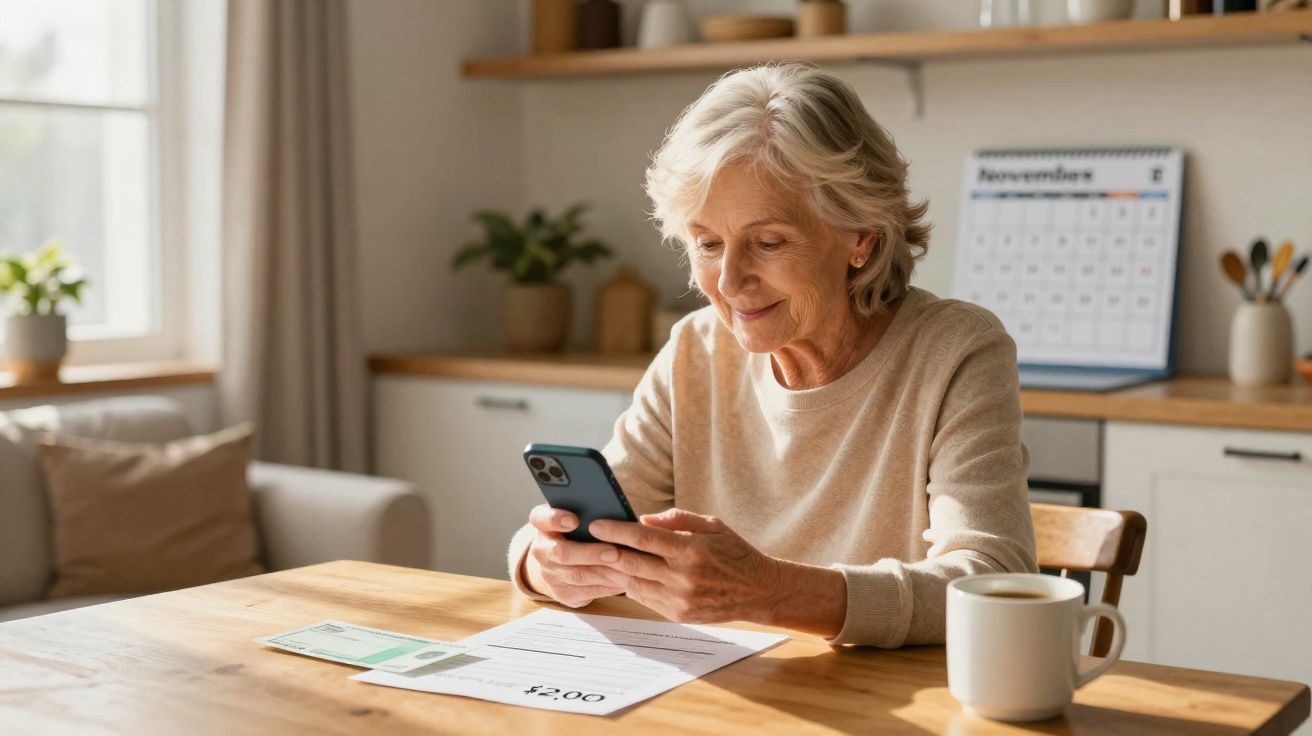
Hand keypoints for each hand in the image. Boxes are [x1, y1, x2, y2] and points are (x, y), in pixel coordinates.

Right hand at [523, 504, 627, 607]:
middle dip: (589, 553)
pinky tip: (624, 579)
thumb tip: (616, 513)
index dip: (555, 519)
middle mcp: (541, 550)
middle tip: (613, 552)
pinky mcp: (563, 593)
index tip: (574, 520)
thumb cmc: (576, 533)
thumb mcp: (577, 519)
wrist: (559, 565)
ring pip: (577, 575)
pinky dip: (607, 585)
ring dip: (603, 571)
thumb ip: (590, 513)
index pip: (540, 518)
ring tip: (625, 566)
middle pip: (561, 552)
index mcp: (543, 525)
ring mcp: (549, 574)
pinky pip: (587, 591)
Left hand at [588, 509, 783, 623]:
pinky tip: (622, 574)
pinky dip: (630, 585)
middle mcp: (683, 577)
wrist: (758, 591)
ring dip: (614, 570)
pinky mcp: (678, 615)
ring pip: (633, 583)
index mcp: (691, 550)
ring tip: (598, 557)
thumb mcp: (712, 525)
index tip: (596, 524)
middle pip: (632, 563)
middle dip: (606, 550)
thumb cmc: (734, 552)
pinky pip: (644, 598)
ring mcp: (679, 599)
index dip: (616, 530)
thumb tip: (643, 520)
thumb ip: (677, 519)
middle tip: (587, 540)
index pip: (643, 539)